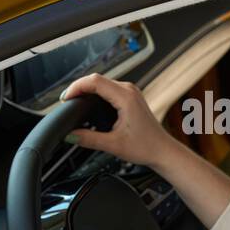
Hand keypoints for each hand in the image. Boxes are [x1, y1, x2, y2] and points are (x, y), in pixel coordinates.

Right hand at [61, 73, 176, 169]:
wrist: (163, 151)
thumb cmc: (147, 147)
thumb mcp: (113, 145)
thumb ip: (89, 139)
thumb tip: (71, 135)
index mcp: (126, 98)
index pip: (94, 81)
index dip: (76, 87)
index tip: (66, 98)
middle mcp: (129, 90)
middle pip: (97, 79)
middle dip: (79, 87)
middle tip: (67, 101)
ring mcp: (131, 92)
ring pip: (102, 82)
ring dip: (87, 89)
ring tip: (74, 101)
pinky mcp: (131, 97)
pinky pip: (109, 88)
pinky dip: (96, 93)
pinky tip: (89, 103)